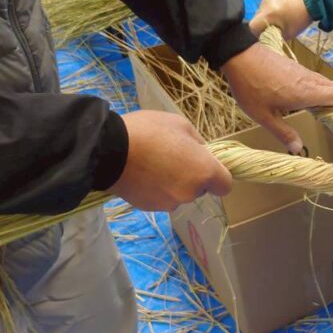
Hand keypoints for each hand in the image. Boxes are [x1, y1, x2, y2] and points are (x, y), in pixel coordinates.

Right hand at [110, 110, 232, 210]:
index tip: (204, 164)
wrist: (107, 151)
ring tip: (152, 164)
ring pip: (179, 194)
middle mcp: (190, 193)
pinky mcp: (149, 208)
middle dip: (191, 176)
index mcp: (204, 172)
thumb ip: (197, 142)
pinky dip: (155, 189)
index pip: (225, 185)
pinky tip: (141, 174)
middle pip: (199, 188)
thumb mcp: (180, 124)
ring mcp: (169, 203)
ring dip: (172, 183)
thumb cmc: (149, 132)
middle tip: (172, 157)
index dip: (217, 175)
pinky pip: (160, 198)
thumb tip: (201, 152)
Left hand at [222, 43, 332, 153]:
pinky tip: (318, 98)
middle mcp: (308, 81)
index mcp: (305, 92)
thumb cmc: (250, 86)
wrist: (239, 55)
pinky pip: (317, 80)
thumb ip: (282, 132)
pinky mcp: (295, 68)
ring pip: (326, 84)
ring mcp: (302, 73)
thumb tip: (298, 149)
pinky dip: (325, 90)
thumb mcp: (263, 115)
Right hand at [250, 0, 313, 41]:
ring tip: (281, 13)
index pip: (253, 26)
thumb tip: (264, 36)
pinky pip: (266, 0)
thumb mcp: (287, 34)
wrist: (312, 0)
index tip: (267, 32)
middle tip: (276, 24)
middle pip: (256, 16)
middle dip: (264, 22)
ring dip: (267, 13)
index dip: (258, 32)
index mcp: (269, 14)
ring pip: (261, 8)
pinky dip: (271, 5)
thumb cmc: (301, 19)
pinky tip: (281, 5)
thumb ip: (273, 36)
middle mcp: (266, 1)